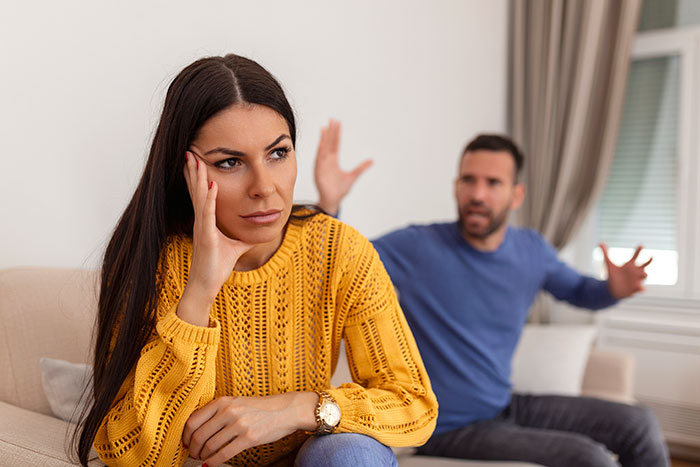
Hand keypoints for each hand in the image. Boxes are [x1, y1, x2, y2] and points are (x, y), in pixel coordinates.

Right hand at [179, 152, 252, 325]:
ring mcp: (202, 228)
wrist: (206, 286)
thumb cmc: (217, 268)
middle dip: (194, 171)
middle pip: (197, 191)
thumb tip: (254, 233)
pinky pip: (208, 214)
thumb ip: (242, 238)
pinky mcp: (206, 237)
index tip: (197, 160)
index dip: (199, 177)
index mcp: (206, 222)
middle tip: (190, 151)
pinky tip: (212, 186)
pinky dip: (210, 199)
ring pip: (200, 198)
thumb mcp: (235, 248)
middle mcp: (201, 222)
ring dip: (199, 178)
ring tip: (196, 160)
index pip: (202, 194)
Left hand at [183, 392, 317, 465]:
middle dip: (193, 449)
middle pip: (199, 435)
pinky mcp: (249, 438)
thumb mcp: (236, 402)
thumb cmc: (259, 408)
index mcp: (223, 401)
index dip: (185, 435)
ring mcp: (239, 424)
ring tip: (203, 458)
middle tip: (193, 454)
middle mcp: (229, 411)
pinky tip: (211, 464)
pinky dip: (214, 462)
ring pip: (210, 446)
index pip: (193, 420)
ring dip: (203, 456)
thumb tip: (196, 429)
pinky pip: (224, 454)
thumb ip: (217, 411)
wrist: (286, 410)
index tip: (185, 443)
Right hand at [314, 119, 371, 214]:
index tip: (337, 124)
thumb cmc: (340, 190)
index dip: (336, 134)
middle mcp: (327, 160)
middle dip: (331, 131)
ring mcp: (322, 164)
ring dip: (324, 138)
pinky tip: (322, 141)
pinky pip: (319, 157)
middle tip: (332, 119)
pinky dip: (320, 149)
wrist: (333, 200)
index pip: (335, 144)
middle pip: (329, 142)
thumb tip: (372, 161)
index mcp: (333, 161)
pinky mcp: (319, 170)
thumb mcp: (353, 176)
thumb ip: (361, 168)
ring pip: (323, 148)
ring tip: (326, 127)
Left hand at [600, 243, 652, 298]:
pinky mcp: (636, 288)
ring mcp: (637, 279)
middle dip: (648, 261)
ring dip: (645, 274)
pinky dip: (642, 288)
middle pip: (644, 264)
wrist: (612, 288)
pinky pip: (641, 288)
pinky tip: (642, 289)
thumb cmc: (612, 275)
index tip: (641, 245)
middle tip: (651, 256)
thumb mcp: (609, 264)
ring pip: (644, 275)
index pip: (635, 256)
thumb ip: (605, 253)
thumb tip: (600, 242)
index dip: (638, 250)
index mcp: (630, 264)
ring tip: (644, 274)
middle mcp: (635, 271)